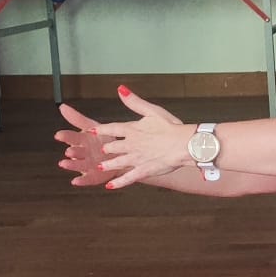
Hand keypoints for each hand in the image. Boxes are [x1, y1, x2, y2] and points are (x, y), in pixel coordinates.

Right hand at [53, 105, 107, 186]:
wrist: (121, 154)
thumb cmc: (103, 139)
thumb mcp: (92, 126)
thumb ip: (77, 118)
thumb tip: (62, 106)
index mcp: (81, 141)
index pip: (72, 137)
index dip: (65, 136)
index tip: (59, 135)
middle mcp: (82, 154)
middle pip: (76, 152)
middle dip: (72, 152)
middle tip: (69, 151)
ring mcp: (87, 165)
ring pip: (78, 165)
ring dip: (71, 165)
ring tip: (64, 164)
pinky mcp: (94, 176)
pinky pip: (87, 179)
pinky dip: (82, 181)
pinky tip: (75, 181)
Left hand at [55, 88, 188, 188]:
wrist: (183, 144)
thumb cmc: (171, 127)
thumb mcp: (152, 110)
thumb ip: (134, 102)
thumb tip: (120, 90)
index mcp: (132, 129)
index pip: (112, 129)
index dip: (101, 130)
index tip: (92, 131)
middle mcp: (131, 144)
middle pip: (113, 147)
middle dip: (107, 149)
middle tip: (103, 151)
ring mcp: (136, 159)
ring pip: (117, 162)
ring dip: (108, 165)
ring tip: (101, 167)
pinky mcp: (143, 171)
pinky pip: (127, 178)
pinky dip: (118, 182)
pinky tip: (110, 186)